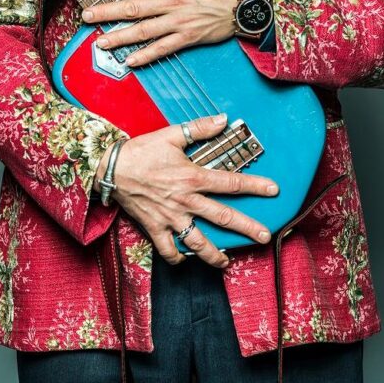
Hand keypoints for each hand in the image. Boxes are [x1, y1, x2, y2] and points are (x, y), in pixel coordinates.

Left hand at [81, 0, 251, 66]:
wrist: (252, 5)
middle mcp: (174, 0)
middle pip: (134, 6)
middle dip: (107, 10)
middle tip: (85, 14)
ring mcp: (180, 21)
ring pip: (144, 30)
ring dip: (120, 37)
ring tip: (100, 41)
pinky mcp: (188, 37)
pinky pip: (163, 48)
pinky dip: (146, 56)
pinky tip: (129, 61)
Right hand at [93, 112, 278, 267]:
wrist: (110, 168)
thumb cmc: (141, 150)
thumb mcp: (171, 135)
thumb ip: (199, 128)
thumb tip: (224, 119)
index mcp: (193, 177)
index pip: (231, 183)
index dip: (254, 186)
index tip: (273, 191)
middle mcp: (186, 200)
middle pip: (223, 217)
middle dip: (246, 227)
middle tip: (264, 236)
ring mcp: (171, 217)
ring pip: (198, 241)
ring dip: (215, 255)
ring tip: (227, 263)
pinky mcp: (155, 227)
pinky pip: (168, 249)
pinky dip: (177, 257)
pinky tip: (186, 260)